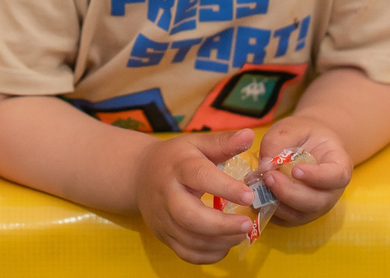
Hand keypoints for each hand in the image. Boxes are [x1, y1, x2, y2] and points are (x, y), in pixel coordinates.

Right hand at [135, 128, 256, 263]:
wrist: (139, 174)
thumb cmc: (176, 158)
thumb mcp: (196, 144)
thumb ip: (223, 143)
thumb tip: (249, 135)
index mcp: (178, 167)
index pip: (200, 176)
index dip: (225, 187)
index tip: (249, 195)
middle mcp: (166, 194)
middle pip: (189, 216)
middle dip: (221, 225)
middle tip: (247, 224)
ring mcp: (162, 217)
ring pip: (189, 239)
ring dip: (220, 241)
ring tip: (241, 234)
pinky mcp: (162, 235)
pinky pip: (186, 253)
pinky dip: (208, 255)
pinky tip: (224, 244)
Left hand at [258, 114, 352, 225]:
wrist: (307, 144)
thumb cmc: (303, 134)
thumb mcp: (293, 127)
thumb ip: (279, 141)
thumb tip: (265, 165)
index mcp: (339, 165)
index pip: (336, 177)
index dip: (317, 177)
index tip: (296, 170)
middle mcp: (331, 191)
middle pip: (317, 202)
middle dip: (290, 192)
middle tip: (269, 177)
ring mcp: (316, 205)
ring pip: (300, 214)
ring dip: (277, 202)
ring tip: (259, 183)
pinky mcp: (299, 213)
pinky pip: (286, 219)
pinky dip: (270, 209)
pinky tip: (256, 193)